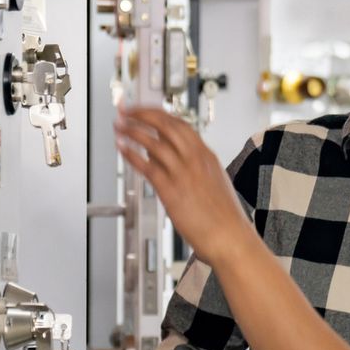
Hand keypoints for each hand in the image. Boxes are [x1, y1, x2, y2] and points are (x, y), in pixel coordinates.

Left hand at [114, 107, 254, 267]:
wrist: (231, 238)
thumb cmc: (223, 218)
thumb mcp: (213, 183)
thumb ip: (191, 168)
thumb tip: (162, 158)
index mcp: (207, 156)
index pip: (180, 124)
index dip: (159, 114)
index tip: (145, 111)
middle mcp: (195, 159)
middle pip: (165, 124)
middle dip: (142, 113)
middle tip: (127, 111)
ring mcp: (183, 173)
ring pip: (153, 141)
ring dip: (132, 130)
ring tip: (119, 126)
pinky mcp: (171, 190)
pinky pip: (146, 165)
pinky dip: (131, 153)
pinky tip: (121, 148)